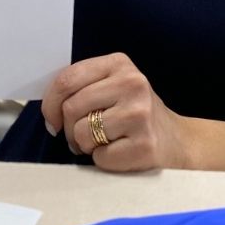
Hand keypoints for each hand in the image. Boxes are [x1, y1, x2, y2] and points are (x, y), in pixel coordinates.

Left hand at [41, 52, 191, 171]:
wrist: (176, 141)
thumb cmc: (135, 114)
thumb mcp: (113, 86)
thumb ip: (83, 87)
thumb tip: (48, 108)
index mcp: (119, 64)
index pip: (67, 78)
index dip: (50, 103)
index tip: (52, 119)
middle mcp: (132, 83)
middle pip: (71, 107)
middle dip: (69, 128)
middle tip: (83, 134)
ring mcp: (140, 114)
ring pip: (81, 133)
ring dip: (85, 145)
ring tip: (104, 141)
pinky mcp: (144, 144)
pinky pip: (99, 157)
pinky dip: (103, 160)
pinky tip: (120, 152)